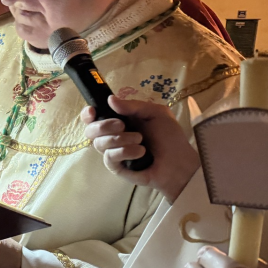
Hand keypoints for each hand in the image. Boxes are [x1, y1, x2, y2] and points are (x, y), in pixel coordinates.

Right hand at [81, 95, 198, 203]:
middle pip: (90, 130)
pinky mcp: (116, 167)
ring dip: (120, 139)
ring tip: (140, 141)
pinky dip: (124, 152)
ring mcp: (113, 152)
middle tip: (122, 125)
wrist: (179, 162)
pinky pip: (109, 157)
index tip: (92, 112)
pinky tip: (140, 152)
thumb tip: (110, 99)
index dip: (87, 114)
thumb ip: (132, 105)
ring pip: (98, 144)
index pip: (93, 117)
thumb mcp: (155, 113)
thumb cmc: (169, 137)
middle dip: (104, 126)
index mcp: (119, 121)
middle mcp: (112, 136)